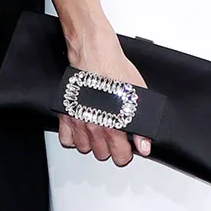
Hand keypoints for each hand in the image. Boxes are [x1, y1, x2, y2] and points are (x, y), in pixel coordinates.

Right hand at [58, 30, 150, 166]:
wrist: (95, 53)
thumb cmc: (115, 70)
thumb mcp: (137, 97)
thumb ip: (141, 126)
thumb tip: (144, 146)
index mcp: (115, 125)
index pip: (120, 157)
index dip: (125, 153)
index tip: (126, 146)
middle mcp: (95, 126)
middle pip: (101, 154)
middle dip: (109, 147)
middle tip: (113, 135)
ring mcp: (79, 121)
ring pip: (84, 149)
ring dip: (91, 143)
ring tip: (98, 130)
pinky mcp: (66, 114)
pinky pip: (66, 140)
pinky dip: (73, 138)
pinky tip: (81, 128)